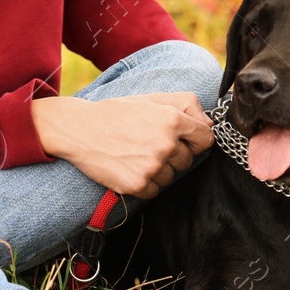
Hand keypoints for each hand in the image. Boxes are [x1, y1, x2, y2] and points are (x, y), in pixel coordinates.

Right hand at [31, 91, 211, 198]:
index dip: (195, 140)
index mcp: (172, 120)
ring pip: (171, 177)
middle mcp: (166, 144)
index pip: (206, 139)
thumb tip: (209, 123)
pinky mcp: (138, 185)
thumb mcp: (152, 99)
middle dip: (174, 155)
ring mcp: (152, 166)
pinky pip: (155, 190)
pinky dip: (145, 183)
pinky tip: (129, 167)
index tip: (183, 141)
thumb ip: (185, 105)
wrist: (80, 129)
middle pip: (188, 160)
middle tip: (148, 144)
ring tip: (136, 154)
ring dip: (158, 170)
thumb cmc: (117, 113)